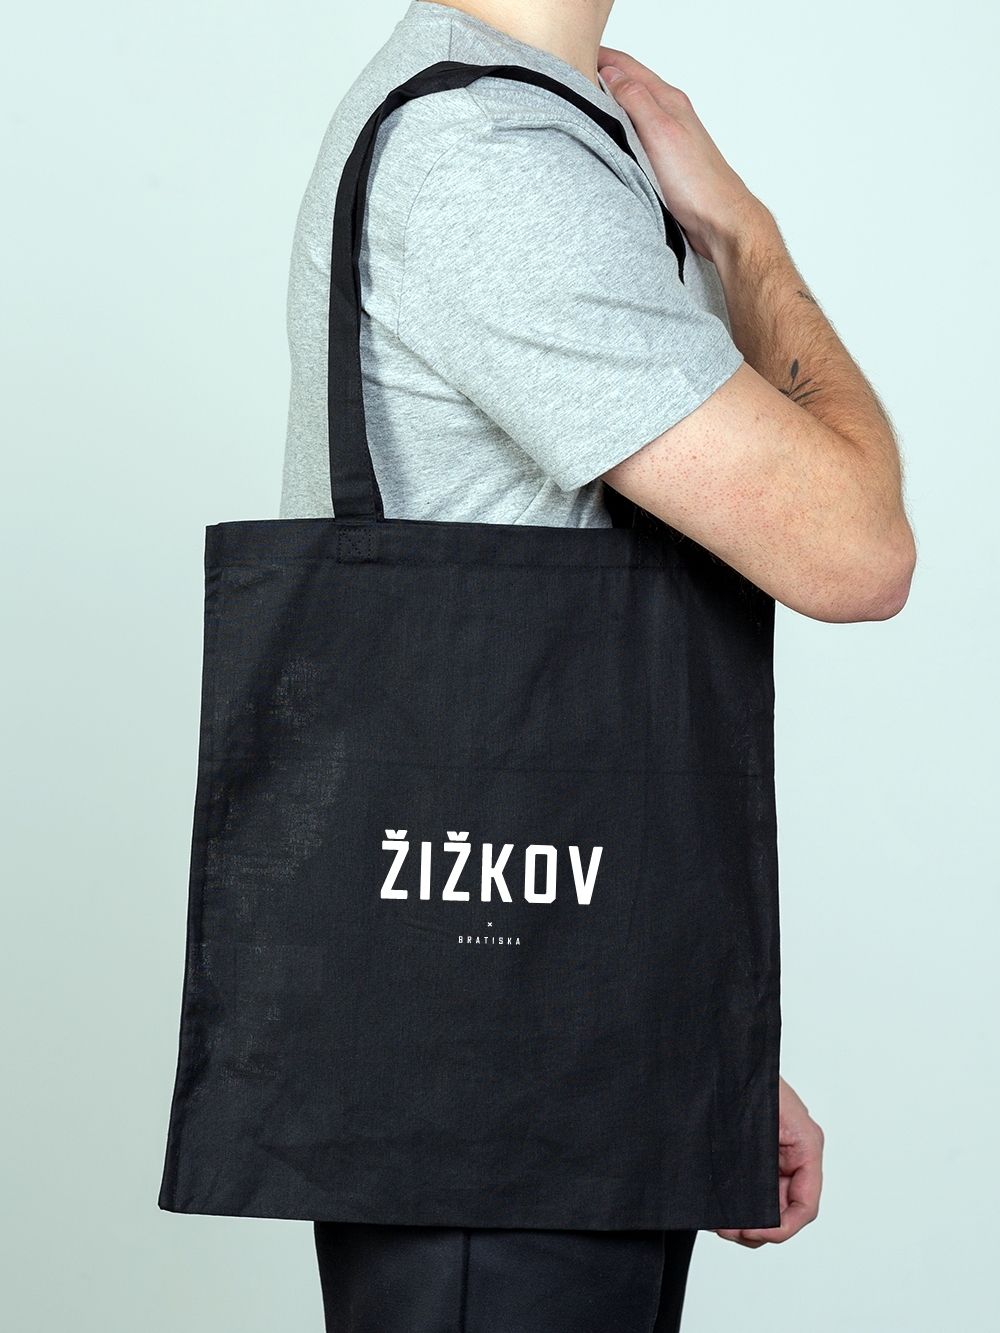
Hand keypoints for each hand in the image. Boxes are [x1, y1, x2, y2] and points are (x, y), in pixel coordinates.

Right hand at [597, 46, 767, 263]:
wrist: (720, 221)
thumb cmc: (698, 182)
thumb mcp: (661, 132)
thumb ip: (636, 100)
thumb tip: (612, 74)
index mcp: (669, 101)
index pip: (629, 67)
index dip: (602, 57)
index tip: (576, 54)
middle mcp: (669, 115)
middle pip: (631, 84)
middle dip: (604, 75)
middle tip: (576, 73)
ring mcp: (667, 138)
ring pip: (634, 110)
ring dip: (612, 103)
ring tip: (588, 101)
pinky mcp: (665, 162)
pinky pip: (637, 136)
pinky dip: (621, 130)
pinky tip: (612, 138)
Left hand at [715, 1075, 823, 1247]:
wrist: (728, 1055)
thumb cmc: (746, 1073)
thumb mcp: (758, 1118)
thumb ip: (760, 1161)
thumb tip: (752, 1206)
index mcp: (805, 1144)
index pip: (805, 1204)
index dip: (783, 1227)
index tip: (755, 1233)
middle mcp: (796, 1154)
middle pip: (787, 1210)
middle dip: (759, 1228)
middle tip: (728, 1230)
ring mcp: (777, 1156)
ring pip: (770, 1205)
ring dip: (747, 1219)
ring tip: (720, 1222)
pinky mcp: (758, 1155)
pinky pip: (755, 1189)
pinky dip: (739, 1203)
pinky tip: (718, 1206)